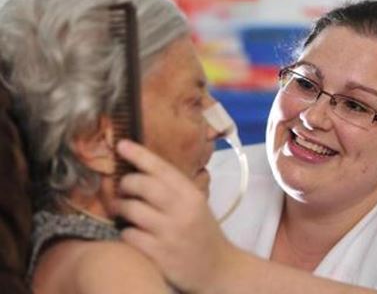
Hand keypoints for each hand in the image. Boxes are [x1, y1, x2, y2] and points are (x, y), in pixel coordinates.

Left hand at [113, 140, 235, 292]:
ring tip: (122, 210)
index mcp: (192, 194)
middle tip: (122, 187)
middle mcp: (182, 210)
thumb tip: (144, 169)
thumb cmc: (204, 232)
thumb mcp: (197, 204)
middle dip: (126, 183)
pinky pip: (130, 236)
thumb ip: (175, 188)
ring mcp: (170, 233)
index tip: (121, 144)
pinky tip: (131, 233)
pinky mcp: (159, 254)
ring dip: (121, 208)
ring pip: (132, 210)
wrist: (219, 268)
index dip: (139, 154)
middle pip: (143, 185)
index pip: (162, 168)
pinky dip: (126, 232)